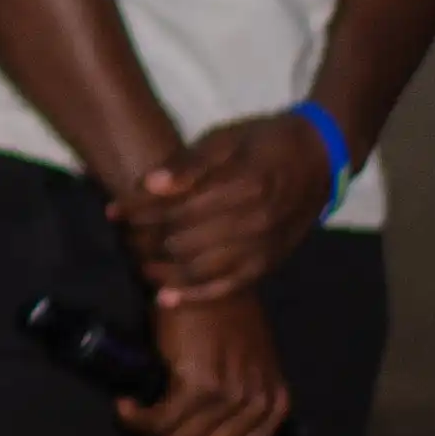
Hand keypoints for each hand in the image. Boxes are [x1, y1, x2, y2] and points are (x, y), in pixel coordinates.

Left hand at [111, 112, 333, 304]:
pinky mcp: (269, 264)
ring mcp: (263, 248)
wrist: (321, 159)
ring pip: (202, 269)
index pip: (176, 206)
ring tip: (138, 265)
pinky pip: (228, 287)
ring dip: (164, 271)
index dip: (140, 211)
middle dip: (148, 241)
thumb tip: (150, 184)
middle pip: (185, 241)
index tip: (113, 212)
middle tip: (123, 239)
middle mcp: (253, 221)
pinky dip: (195, 295)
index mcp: (242, 184)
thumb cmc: (266, 141)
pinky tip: (165, 297)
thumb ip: (189, 162)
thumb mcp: (227, 137)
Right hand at [127, 288, 290, 435]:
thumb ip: (243, 402)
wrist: (204, 276)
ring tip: (136, 417)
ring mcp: (228, 397)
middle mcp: (256, 405)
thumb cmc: (224, 315)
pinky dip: (136, 420)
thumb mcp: (250, 364)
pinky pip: (159, 422)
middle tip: (149, 432)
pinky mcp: (196, 384)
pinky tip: (126, 406)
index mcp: (273, 405)